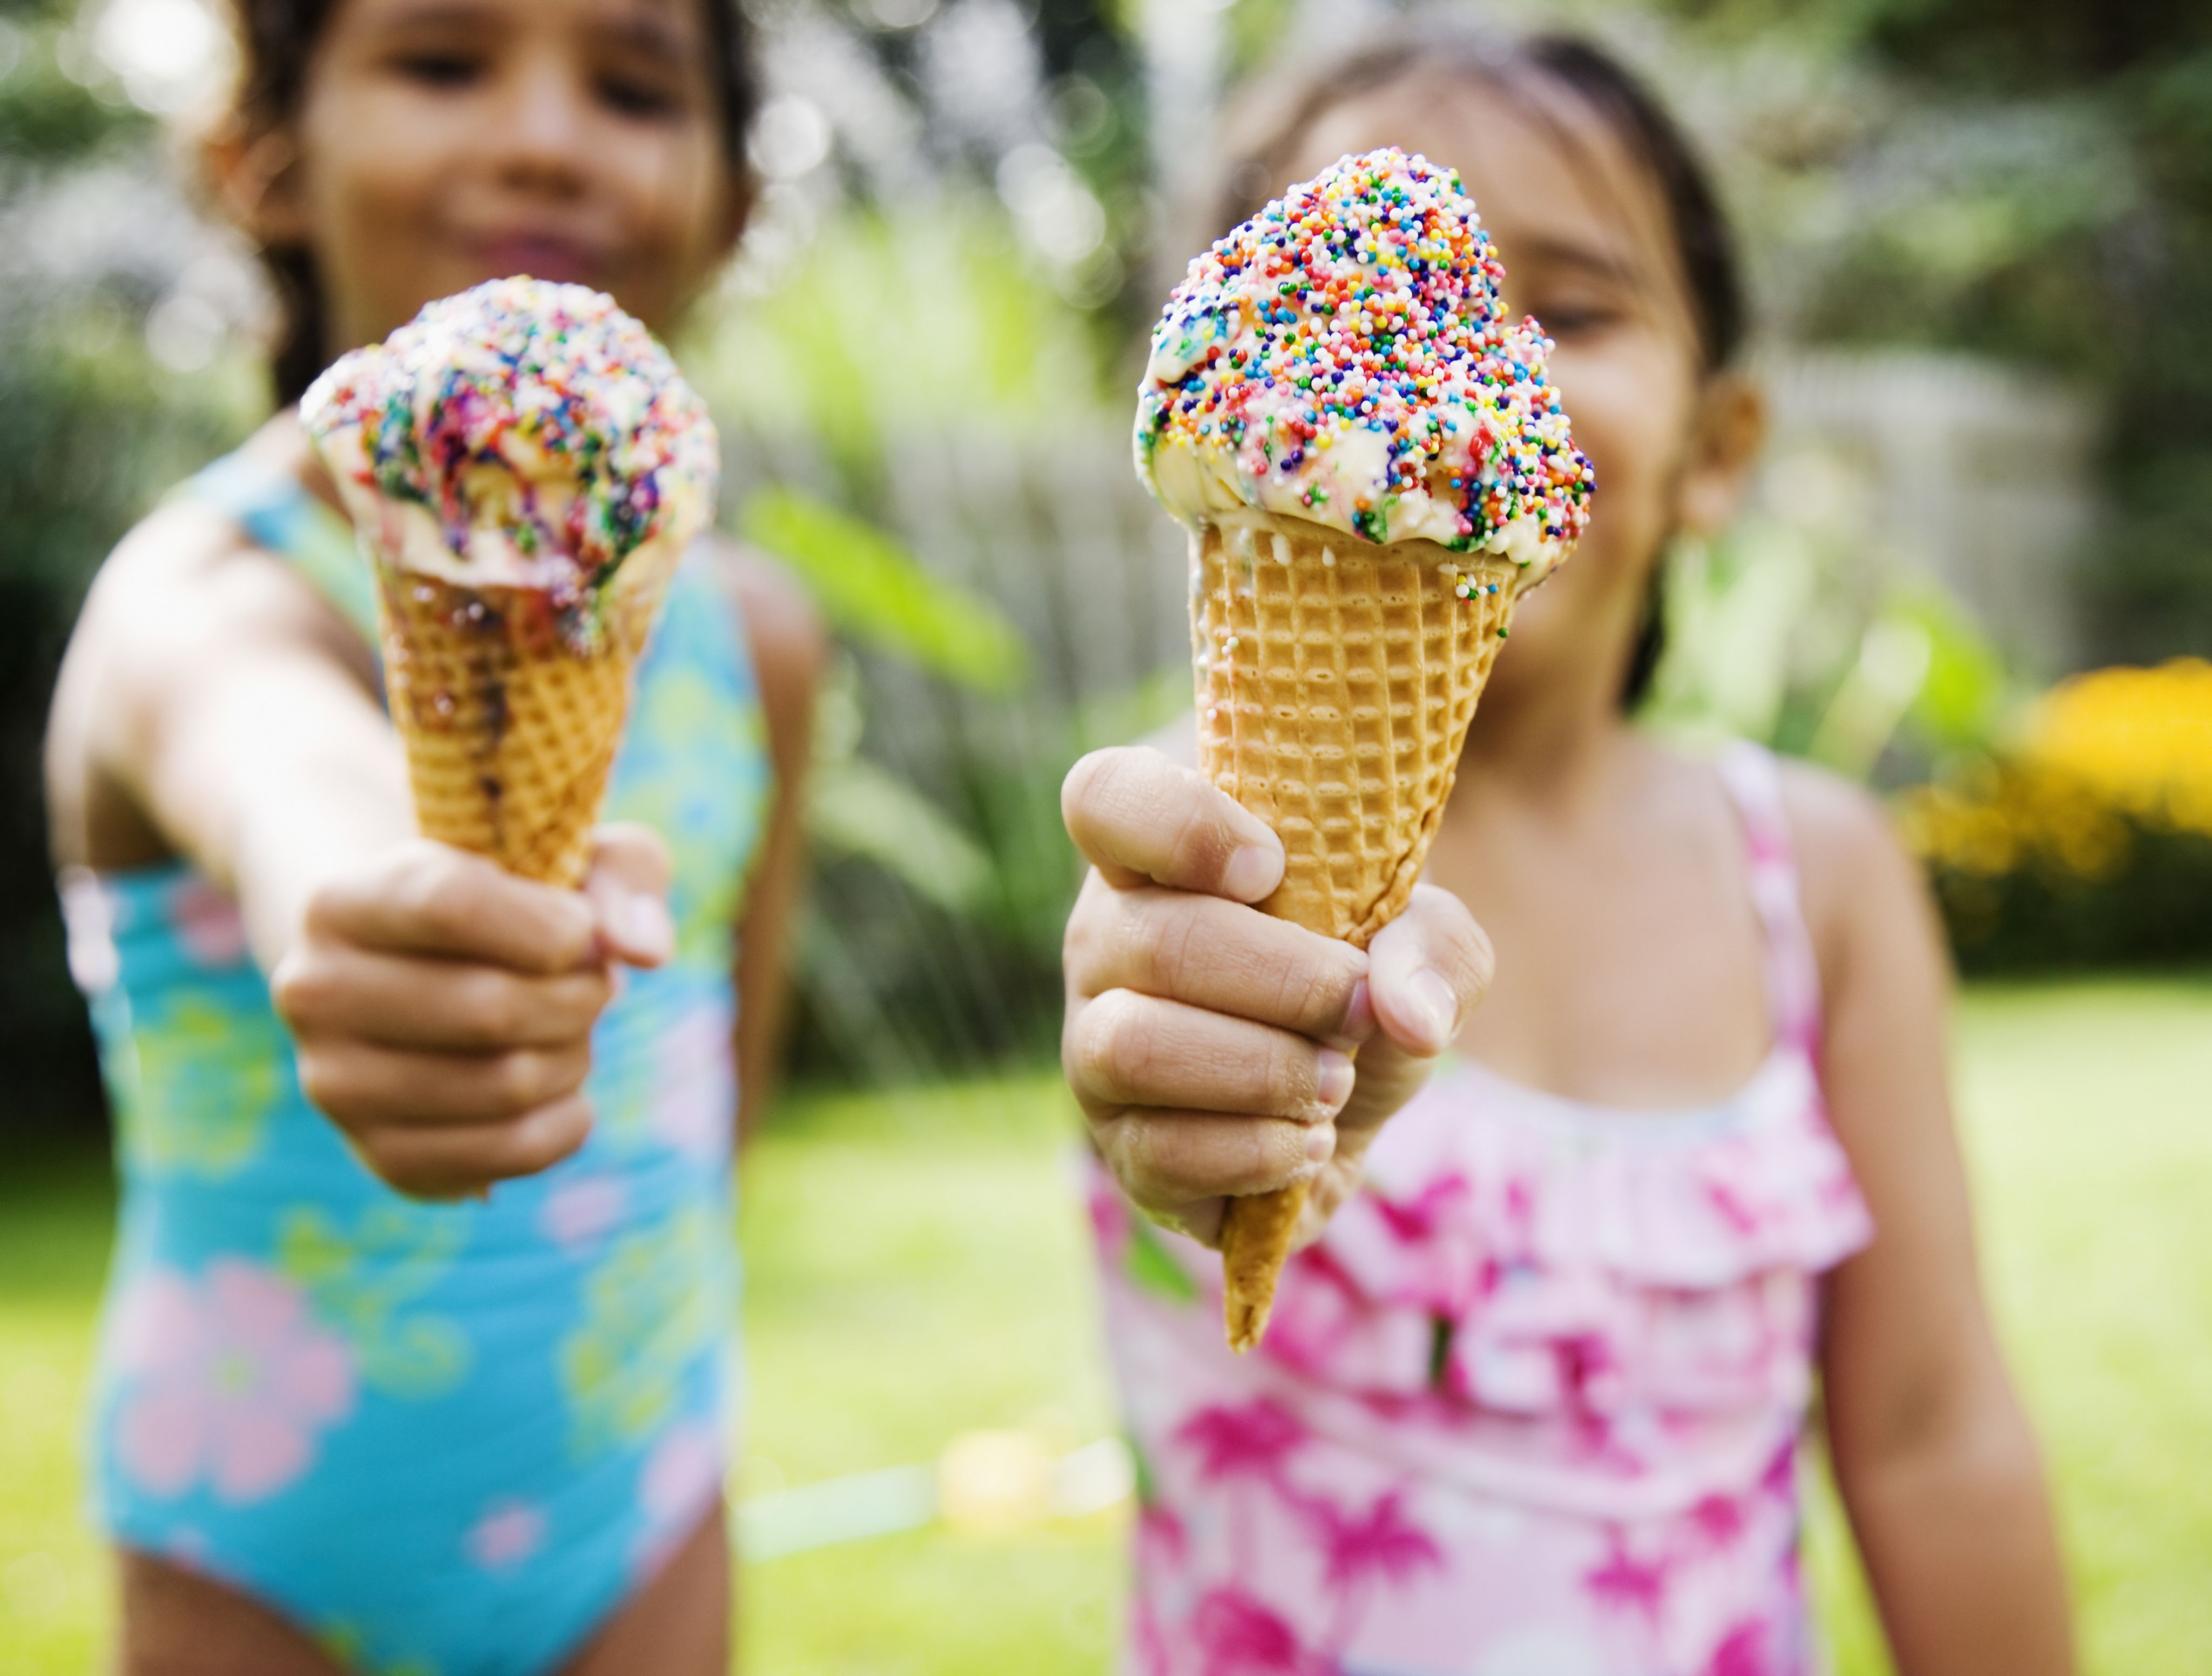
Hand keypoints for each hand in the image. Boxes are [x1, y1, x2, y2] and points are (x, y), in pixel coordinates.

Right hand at [271, 824, 673, 1198]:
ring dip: (575, 1053)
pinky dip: (569, 1117)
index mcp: (341, 900)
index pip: (451, 906)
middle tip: (594, 980)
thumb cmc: (505, 901)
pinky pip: (514, 1152)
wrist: (419, 972)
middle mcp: (315, 994)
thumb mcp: (564, 854)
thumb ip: (623, 876)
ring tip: (569, 1026)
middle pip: (491, 1007)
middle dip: (578, 994)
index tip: (583, 929)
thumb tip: (644, 950)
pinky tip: (562, 1083)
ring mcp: (338, 1085)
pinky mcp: (383, 1156)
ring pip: (508, 1084)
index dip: (549, 924)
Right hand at [1061, 747, 1491, 1248]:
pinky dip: (1258, 1150)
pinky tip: (1306, 1139)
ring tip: (1333, 1080)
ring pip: (1133, 1048)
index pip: (1105, 797)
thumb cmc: (1360, 986)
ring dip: (1263, 1069)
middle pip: (1155, 941)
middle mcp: (1104, 943)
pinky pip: (1159, 1153)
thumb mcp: (1422, 941)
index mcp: (1157, 857)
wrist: (1347, 1105)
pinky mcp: (1121, 1150)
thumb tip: (1404, 1015)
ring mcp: (1095, 1050)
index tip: (1273, 867)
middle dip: (1286, 981)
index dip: (1182, 825)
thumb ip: (1431, 946)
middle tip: (1356, 1007)